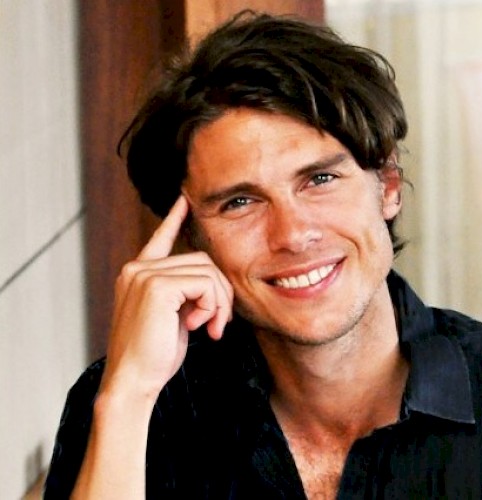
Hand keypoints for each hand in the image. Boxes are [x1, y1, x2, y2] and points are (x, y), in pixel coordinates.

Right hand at [100, 195, 233, 401]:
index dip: (174, 218)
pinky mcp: (156, 286)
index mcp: (139, 274)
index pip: (161, 238)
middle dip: (221, 292)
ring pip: (207, 271)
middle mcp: (138, 268)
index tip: (184, 199)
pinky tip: (201, 327)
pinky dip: (213, 306)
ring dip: (220, 302)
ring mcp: (144, 274)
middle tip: (220, 324)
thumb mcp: (172, 317)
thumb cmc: (154, 355)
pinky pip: (205, 284)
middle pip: (202, 259)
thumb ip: (184, 294)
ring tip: (212, 328)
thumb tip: (212, 282)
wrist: (132, 382)